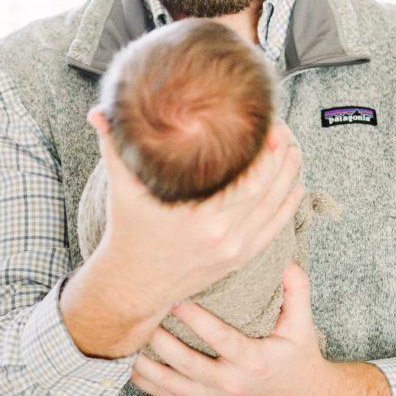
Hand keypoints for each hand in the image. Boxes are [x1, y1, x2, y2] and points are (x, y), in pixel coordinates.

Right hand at [60, 113, 302, 359]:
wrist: (135, 283)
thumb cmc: (130, 232)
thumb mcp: (121, 189)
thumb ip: (113, 147)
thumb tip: (99, 111)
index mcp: (197, 215)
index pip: (245, 176)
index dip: (263, 150)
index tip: (267, 124)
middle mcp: (221, 234)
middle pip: (264, 189)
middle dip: (279, 157)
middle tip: (284, 130)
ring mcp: (233, 249)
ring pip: (273, 209)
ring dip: (288, 178)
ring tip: (295, 152)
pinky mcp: (239, 258)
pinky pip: (273, 231)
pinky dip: (287, 208)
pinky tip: (296, 189)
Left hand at [130, 261, 328, 395]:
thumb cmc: (298, 356)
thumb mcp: (302, 322)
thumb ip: (295, 287)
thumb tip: (280, 257)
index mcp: (255, 361)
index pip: (221, 339)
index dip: (197, 320)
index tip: (177, 298)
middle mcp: (232, 383)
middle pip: (188, 363)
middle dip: (162, 339)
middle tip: (143, 314)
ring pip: (173, 384)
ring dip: (147, 364)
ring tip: (128, 340)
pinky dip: (147, 383)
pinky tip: (130, 365)